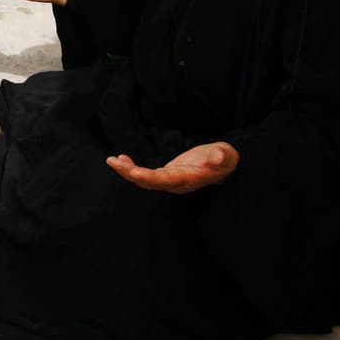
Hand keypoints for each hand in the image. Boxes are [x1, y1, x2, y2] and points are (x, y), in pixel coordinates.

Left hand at [106, 142, 238, 193]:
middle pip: (151, 182)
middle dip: (131, 174)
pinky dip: (132, 168)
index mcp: (190, 179)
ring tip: (112, 161)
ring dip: (127, 171)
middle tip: (114, 163)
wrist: (224, 166)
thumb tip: (218, 157)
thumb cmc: (225, 159)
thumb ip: (222, 157)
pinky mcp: (166, 175)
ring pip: (145, 180)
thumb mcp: (226, 155)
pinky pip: (146, 175)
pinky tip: (121, 159)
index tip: (134, 173)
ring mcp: (170, 180)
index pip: (167, 181)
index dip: (150, 178)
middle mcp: (177, 183)